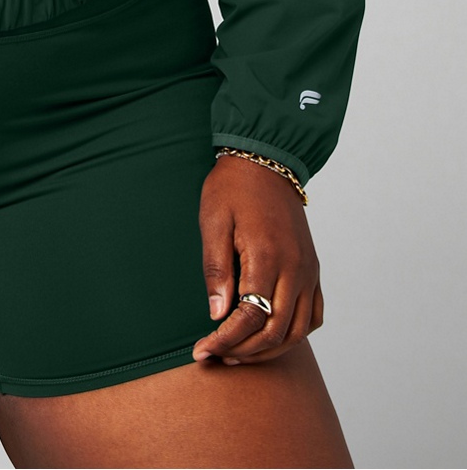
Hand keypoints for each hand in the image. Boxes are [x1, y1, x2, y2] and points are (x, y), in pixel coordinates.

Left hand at [192, 153, 323, 364]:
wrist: (267, 161)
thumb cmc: (233, 188)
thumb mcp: (213, 221)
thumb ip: (216, 269)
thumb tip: (216, 314)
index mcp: (267, 256)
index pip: (249, 318)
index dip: (225, 340)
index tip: (203, 351)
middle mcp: (295, 268)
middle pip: (275, 331)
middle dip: (244, 351)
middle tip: (217, 356)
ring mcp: (308, 270)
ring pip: (298, 330)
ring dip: (270, 349)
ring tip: (240, 353)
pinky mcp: (313, 268)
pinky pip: (314, 314)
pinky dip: (296, 333)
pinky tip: (272, 336)